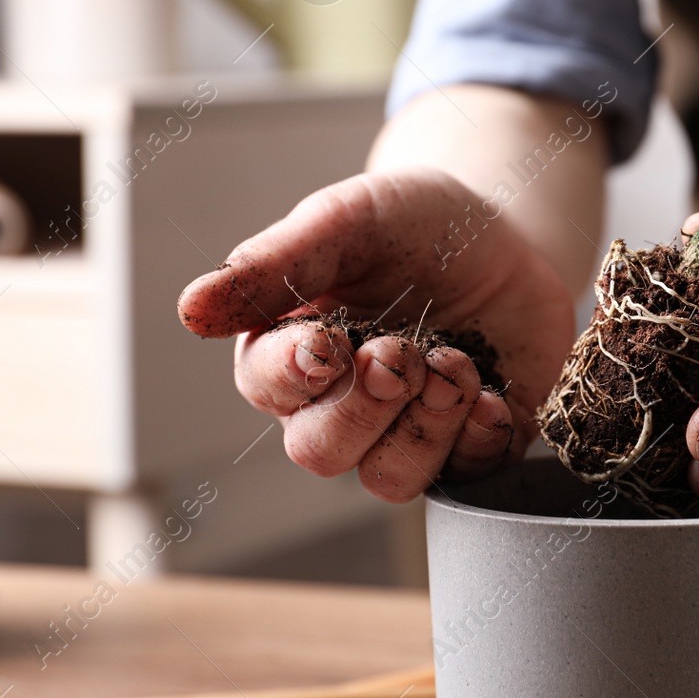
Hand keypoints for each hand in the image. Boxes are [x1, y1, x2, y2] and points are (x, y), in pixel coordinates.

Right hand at [178, 168, 576, 500]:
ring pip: (388, 478)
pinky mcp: (469, 445)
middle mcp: (341, 401)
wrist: (507, 234)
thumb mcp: (350, 219)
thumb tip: (191, 310)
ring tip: (455, 364)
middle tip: (402, 351)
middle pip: (320, 451)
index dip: (293, 374)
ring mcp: (406, 430)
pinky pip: (463, 475)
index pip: (266, 384)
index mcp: (294, 345)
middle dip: (364, 405)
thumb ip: (277, 261)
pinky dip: (478, 440)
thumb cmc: (417, 226)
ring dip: (425, 427)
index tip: (328, 343)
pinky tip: (490, 395)